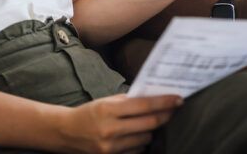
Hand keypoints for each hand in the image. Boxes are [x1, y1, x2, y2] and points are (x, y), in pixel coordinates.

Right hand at [54, 94, 181, 152]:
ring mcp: (111, 147)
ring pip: (145, 139)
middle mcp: (110, 129)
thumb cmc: (90, 113)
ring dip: (151, 131)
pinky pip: (137, 152)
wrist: (67, 133)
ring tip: (147, 124)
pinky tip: (136, 136)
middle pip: (149, 124)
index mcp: (108, 110)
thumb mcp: (106, 102)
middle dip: (165, 116)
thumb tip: (156, 99)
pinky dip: (140, 144)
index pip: (144, 105)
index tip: (178, 98)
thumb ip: (129, 102)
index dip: (164, 102)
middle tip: (173, 109)